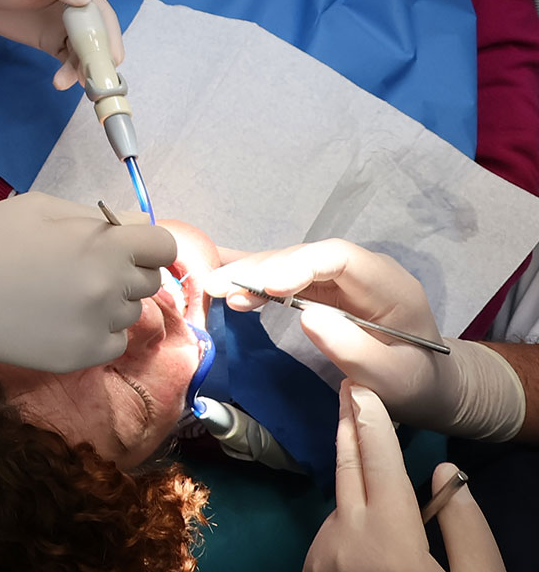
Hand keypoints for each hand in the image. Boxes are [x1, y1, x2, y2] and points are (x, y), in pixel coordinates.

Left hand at [0, 0, 124, 89]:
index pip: (102, 15)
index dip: (109, 36)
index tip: (111, 58)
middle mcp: (77, 10)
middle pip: (97, 38)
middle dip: (99, 59)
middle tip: (94, 80)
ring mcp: (64, 28)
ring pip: (83, 53)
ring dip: (81, 69)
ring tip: (66, 82)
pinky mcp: (51, 42)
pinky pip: (67, 61)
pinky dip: (68, 73)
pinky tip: (61, 82)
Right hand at [0, 191, 176, 371]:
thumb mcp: (44, 207)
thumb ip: (97, 217)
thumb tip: (137, 225)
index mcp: (105, 247)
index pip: (163, 246)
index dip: (146, 242)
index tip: (126, 243)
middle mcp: (110, 290)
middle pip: (149, 280)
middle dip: (127, 268)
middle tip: (86, 264)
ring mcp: (96, 329)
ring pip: (129, 312)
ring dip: (111, 300)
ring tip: (65, 290)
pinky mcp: (79, 358)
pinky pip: (112, 341)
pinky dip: (97, 329)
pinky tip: (62, 316)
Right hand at [204, 240, 524, 439]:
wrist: (431, 386)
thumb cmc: (416, 384)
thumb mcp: (393, 380)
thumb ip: (354, 349)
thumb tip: (307, 317)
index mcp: (387, 283)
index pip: (338, 258)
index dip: (299, 265)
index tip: (267, 286)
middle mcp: (360, 270)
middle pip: (305, 257)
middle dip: (260, 268)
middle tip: (217, 284)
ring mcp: (340, 277)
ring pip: (289, 264)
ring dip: (250, 274)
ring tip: (213, 287)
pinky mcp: (323, 288)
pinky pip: (286, 277)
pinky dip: (256, 281)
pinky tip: (225, 280)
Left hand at [304, 382, 503, 571]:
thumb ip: (466, 530)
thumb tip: (446, 473)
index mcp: (389, 540)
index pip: (377, 461)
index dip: (370, 419)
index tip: (359, 385)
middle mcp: (345, 540)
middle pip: (347, 467)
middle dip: (349, 425)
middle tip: (348, 389)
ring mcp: (321, 556)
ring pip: (340, 504)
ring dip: (355, 484)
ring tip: (371, 466)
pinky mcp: (311, 571)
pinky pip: (331, 534)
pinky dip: (348, 525)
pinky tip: (366, 536)